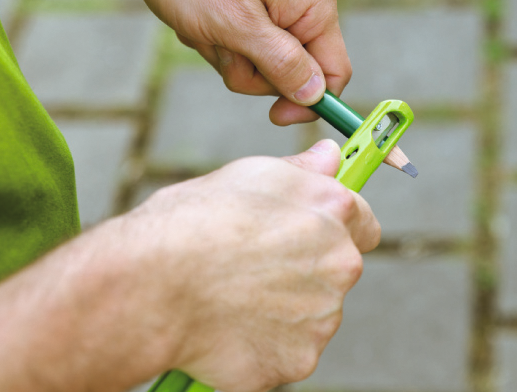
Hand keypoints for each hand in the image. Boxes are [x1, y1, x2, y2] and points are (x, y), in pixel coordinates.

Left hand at [116, 0, 351, 125]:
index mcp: (313, 2)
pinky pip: (242, 48)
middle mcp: (301, 4)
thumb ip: (282, 63)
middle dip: (251, 70)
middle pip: (293, 73)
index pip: (334, 70)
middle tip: (221, 42)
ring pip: (261, 65)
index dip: (310, 100)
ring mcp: (275, 6)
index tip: (275, 116)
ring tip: (204, 25)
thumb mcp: (236, 24)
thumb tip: (315, 95)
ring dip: (228, 56)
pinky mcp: (250, 9)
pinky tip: (198, 20)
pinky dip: (217, 43)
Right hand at [127, 140, 378, 391]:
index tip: (312, 236)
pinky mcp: (299, 360)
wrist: (152, 285)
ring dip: (285, 311)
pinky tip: (227, 328)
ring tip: (232, 299)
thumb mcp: (248, 175)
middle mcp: (340, 263)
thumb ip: (301, 170)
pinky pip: (288, 352)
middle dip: (306, 271)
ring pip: (312, 315)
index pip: (364, 224)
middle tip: (253, 269)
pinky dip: (264, 346)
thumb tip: (331, 156)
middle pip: (336, 271)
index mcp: (333, 211)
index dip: (337, 230)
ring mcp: (322, 316)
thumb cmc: (191, 222)